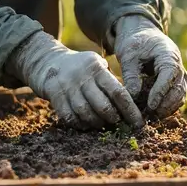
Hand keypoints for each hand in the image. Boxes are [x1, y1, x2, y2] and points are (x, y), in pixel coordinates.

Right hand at [6, 32, 143, 129]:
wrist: (48, 61)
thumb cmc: (81, 67)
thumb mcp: (97, 65)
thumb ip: (111, 81)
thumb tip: (131, 104)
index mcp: (97, 68)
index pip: (117, 92)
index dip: (130, 110)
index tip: (138, 123)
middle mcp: (82, 77)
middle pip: (102, 105)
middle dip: (113, 118)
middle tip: (118, 122)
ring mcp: (67, 86)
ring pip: (85, 113)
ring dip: (97, 123)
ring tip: (102, 124)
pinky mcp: (54, 95)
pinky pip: (69, 116)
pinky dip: (80, 124)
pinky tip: (86, 124)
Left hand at [112, 16, 186, 120]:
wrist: (143, 36)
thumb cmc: (135, 43)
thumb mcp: (128, 55)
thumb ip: (131, 75)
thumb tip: (133, 96)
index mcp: (168, 54)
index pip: (169, 74)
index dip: (161, 91)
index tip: (150, 105)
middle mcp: (178, 65)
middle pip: (179, 88)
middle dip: (165, 104)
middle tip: (149, 115)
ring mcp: (180, 75)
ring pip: (180, 96)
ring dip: (167, 108)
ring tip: (150, 117)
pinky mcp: (176, 83)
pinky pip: (176, 98)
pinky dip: (167, 107)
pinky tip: (153, 113)